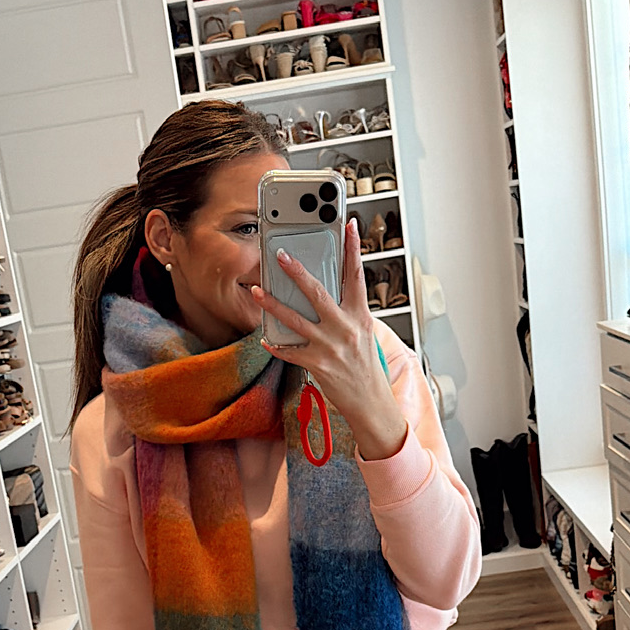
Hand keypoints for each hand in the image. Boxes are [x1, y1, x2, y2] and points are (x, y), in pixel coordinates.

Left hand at [252, 218, 406, 460]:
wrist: (371, 403)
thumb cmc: (366, 368)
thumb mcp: (364, 334)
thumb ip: (347, 313)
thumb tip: (326, 294)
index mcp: (360, 316)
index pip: (357, 276)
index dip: (354, 249)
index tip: (349, 226)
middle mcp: (346, 328)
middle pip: (318, 292)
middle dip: (297, 272)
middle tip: (280, 255)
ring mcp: (331, 346)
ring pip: (296, 319)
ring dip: (272, 304)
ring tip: (257, 291)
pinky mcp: (318, 364)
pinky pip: (290, 350)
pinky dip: (276, 344)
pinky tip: (265, 338)